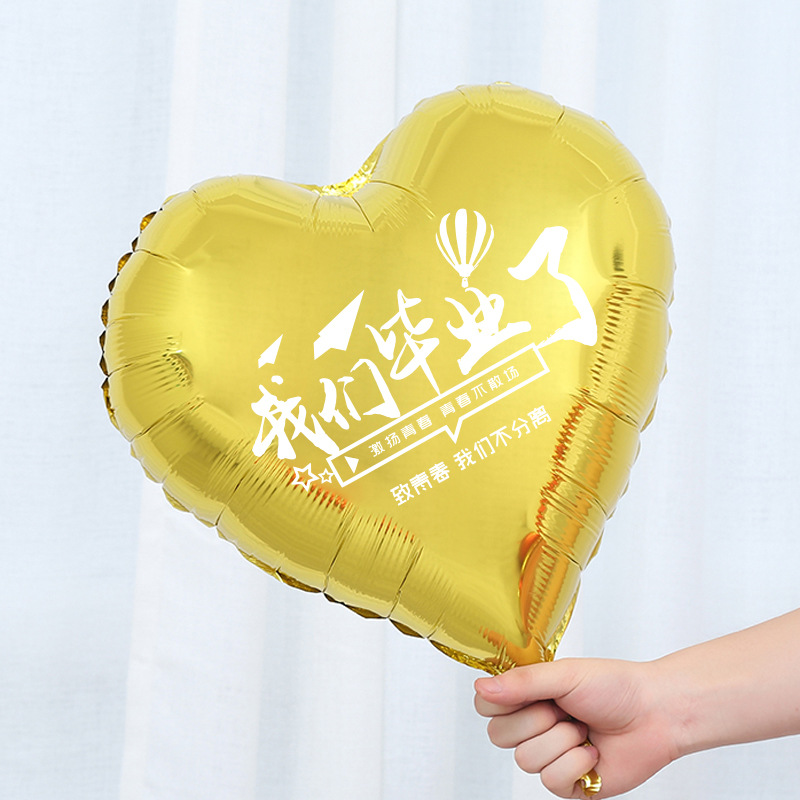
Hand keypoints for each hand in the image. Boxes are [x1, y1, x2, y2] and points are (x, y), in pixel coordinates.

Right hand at [474, 658, 680, 797]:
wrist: (656, 714)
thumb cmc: (614, 686)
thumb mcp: (564, 675)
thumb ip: (522, 683)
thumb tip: (481, 687)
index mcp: (528, 695)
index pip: (485, 705)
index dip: (498, 703)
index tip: (525, 693)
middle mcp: (534, 725)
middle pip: (499, 735)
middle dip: (535, 721)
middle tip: (562, 710)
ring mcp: (549, 756)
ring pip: (525, 760)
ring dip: (561, 741)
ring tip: (584, 728)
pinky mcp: (568, 783)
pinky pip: (550, 781)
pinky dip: (575, 763)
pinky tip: (593, 752)